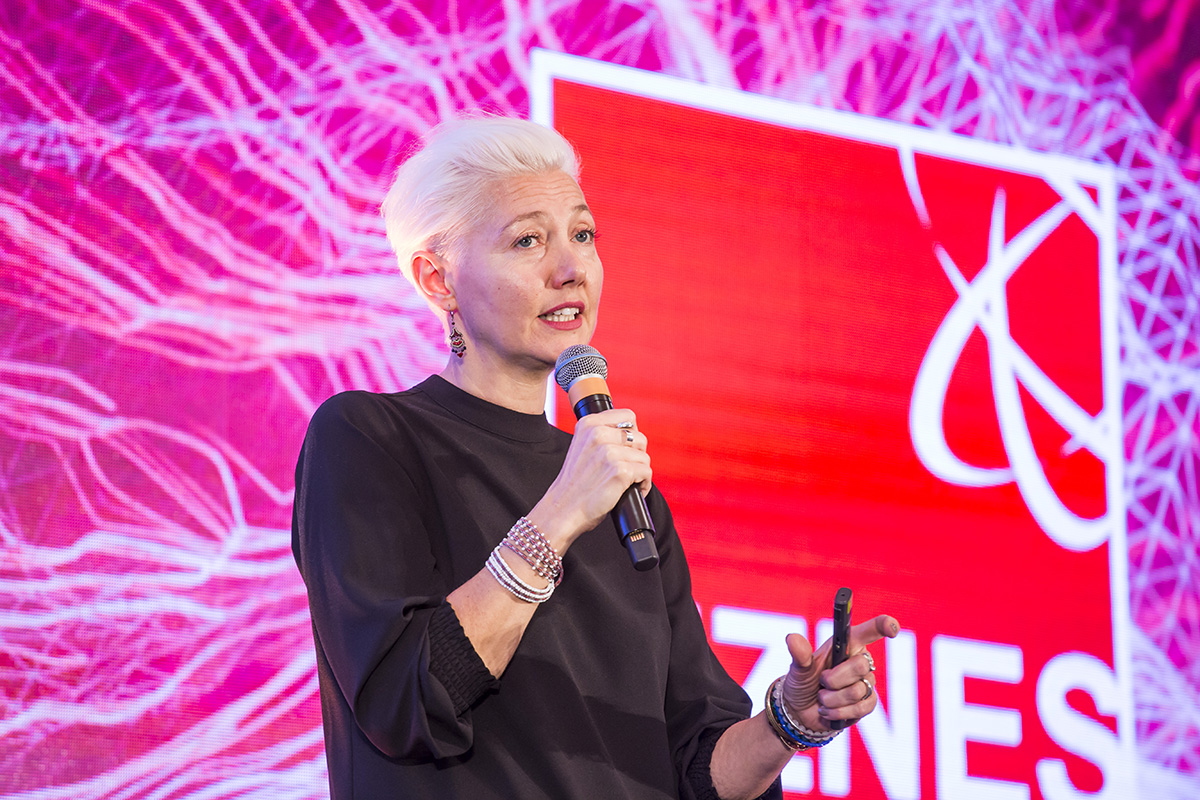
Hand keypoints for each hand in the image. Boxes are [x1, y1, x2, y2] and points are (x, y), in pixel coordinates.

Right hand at [527, 409, 650, 551]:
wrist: (563, 509)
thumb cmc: (575, 483)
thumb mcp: (582, 446)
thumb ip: (602, 434)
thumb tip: (631, 432)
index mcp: (589, 423)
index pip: (628, 416)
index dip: (631, 434)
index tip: (625, 448)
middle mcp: (598, 434)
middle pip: (640, 437)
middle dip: (637, 455)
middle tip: (625, 468)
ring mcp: (609, 452)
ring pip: (645, 457)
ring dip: (640, 471)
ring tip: (626, 481)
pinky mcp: (620, 471)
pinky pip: (647, 473)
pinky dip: (643, 485)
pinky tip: (629, 490)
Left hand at [779, 614, 898, 732]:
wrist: (800, 712)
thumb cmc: (802, 683)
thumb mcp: (798, 669)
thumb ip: (800, 655)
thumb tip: (792, 638)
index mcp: (846, 644)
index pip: (871, 630)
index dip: (884, 625)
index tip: (891, 628)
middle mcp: (859, 660)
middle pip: (860, 665)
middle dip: (834, 678)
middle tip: (822, 682)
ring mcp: (866, 682)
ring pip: (858, 690)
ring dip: (832, 698)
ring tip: (822, 698)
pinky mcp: (868, 703)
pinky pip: (861, 708)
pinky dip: (839, 711)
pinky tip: (828, 710)